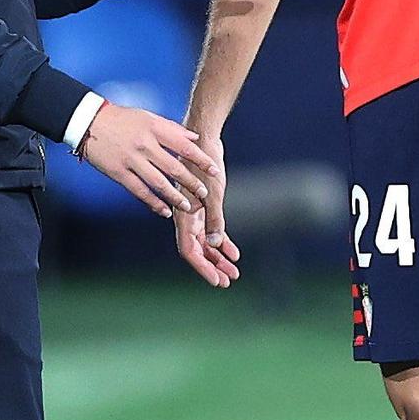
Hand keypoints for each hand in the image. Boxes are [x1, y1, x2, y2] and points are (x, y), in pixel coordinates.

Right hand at [79, 101, 219, 219]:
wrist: (88, 122)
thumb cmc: (121, 118)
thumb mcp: (147, 116)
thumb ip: (171, 128)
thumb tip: (194, 138)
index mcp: (153, 128)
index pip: (183, 145)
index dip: (200, 159)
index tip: (213, 170)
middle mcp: (144, 145)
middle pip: (174, 167)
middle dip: (191, 183)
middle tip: (204, 193)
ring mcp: (131, 160)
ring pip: (158, 183)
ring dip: (175, 197)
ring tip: (188, 206)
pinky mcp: (118, 173)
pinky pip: (139, 191)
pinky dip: (153, 202)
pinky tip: (164, 211)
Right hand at [173, 130, 241, 287]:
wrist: (202, 138)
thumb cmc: (206, 163)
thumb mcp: (214, 193)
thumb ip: (214, 219)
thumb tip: (216, 244)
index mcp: (184, 215)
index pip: (190, 250)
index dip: (203, 267)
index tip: (217, 281)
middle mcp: (187, 217)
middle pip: (199, 250)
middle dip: (213, 267)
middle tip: (228, 281)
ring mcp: (195, 212)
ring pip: (206, 243)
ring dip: (219, 257)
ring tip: (234, 271)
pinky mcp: (203, 205)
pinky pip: (212, 231)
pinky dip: (222, 242)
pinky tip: (234, 252)